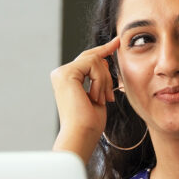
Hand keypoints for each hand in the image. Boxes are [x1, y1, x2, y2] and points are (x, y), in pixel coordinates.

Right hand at [51, 36, 119, 162]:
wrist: (82, 135)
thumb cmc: (89, 123)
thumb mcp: (97, 94)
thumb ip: (98, 77)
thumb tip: (104, 59)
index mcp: (66, 79)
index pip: (87, 59)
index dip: (103, 50)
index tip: (117, 43)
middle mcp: (60, 74)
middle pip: (91, 57)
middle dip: (106, 72)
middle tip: (110, 95)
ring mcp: (61, 72)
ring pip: (95, 60)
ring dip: (104, 81)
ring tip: (101, 101)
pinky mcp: (66, 73)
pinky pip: (93, 64)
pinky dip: (100, 81)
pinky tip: (95, 97)